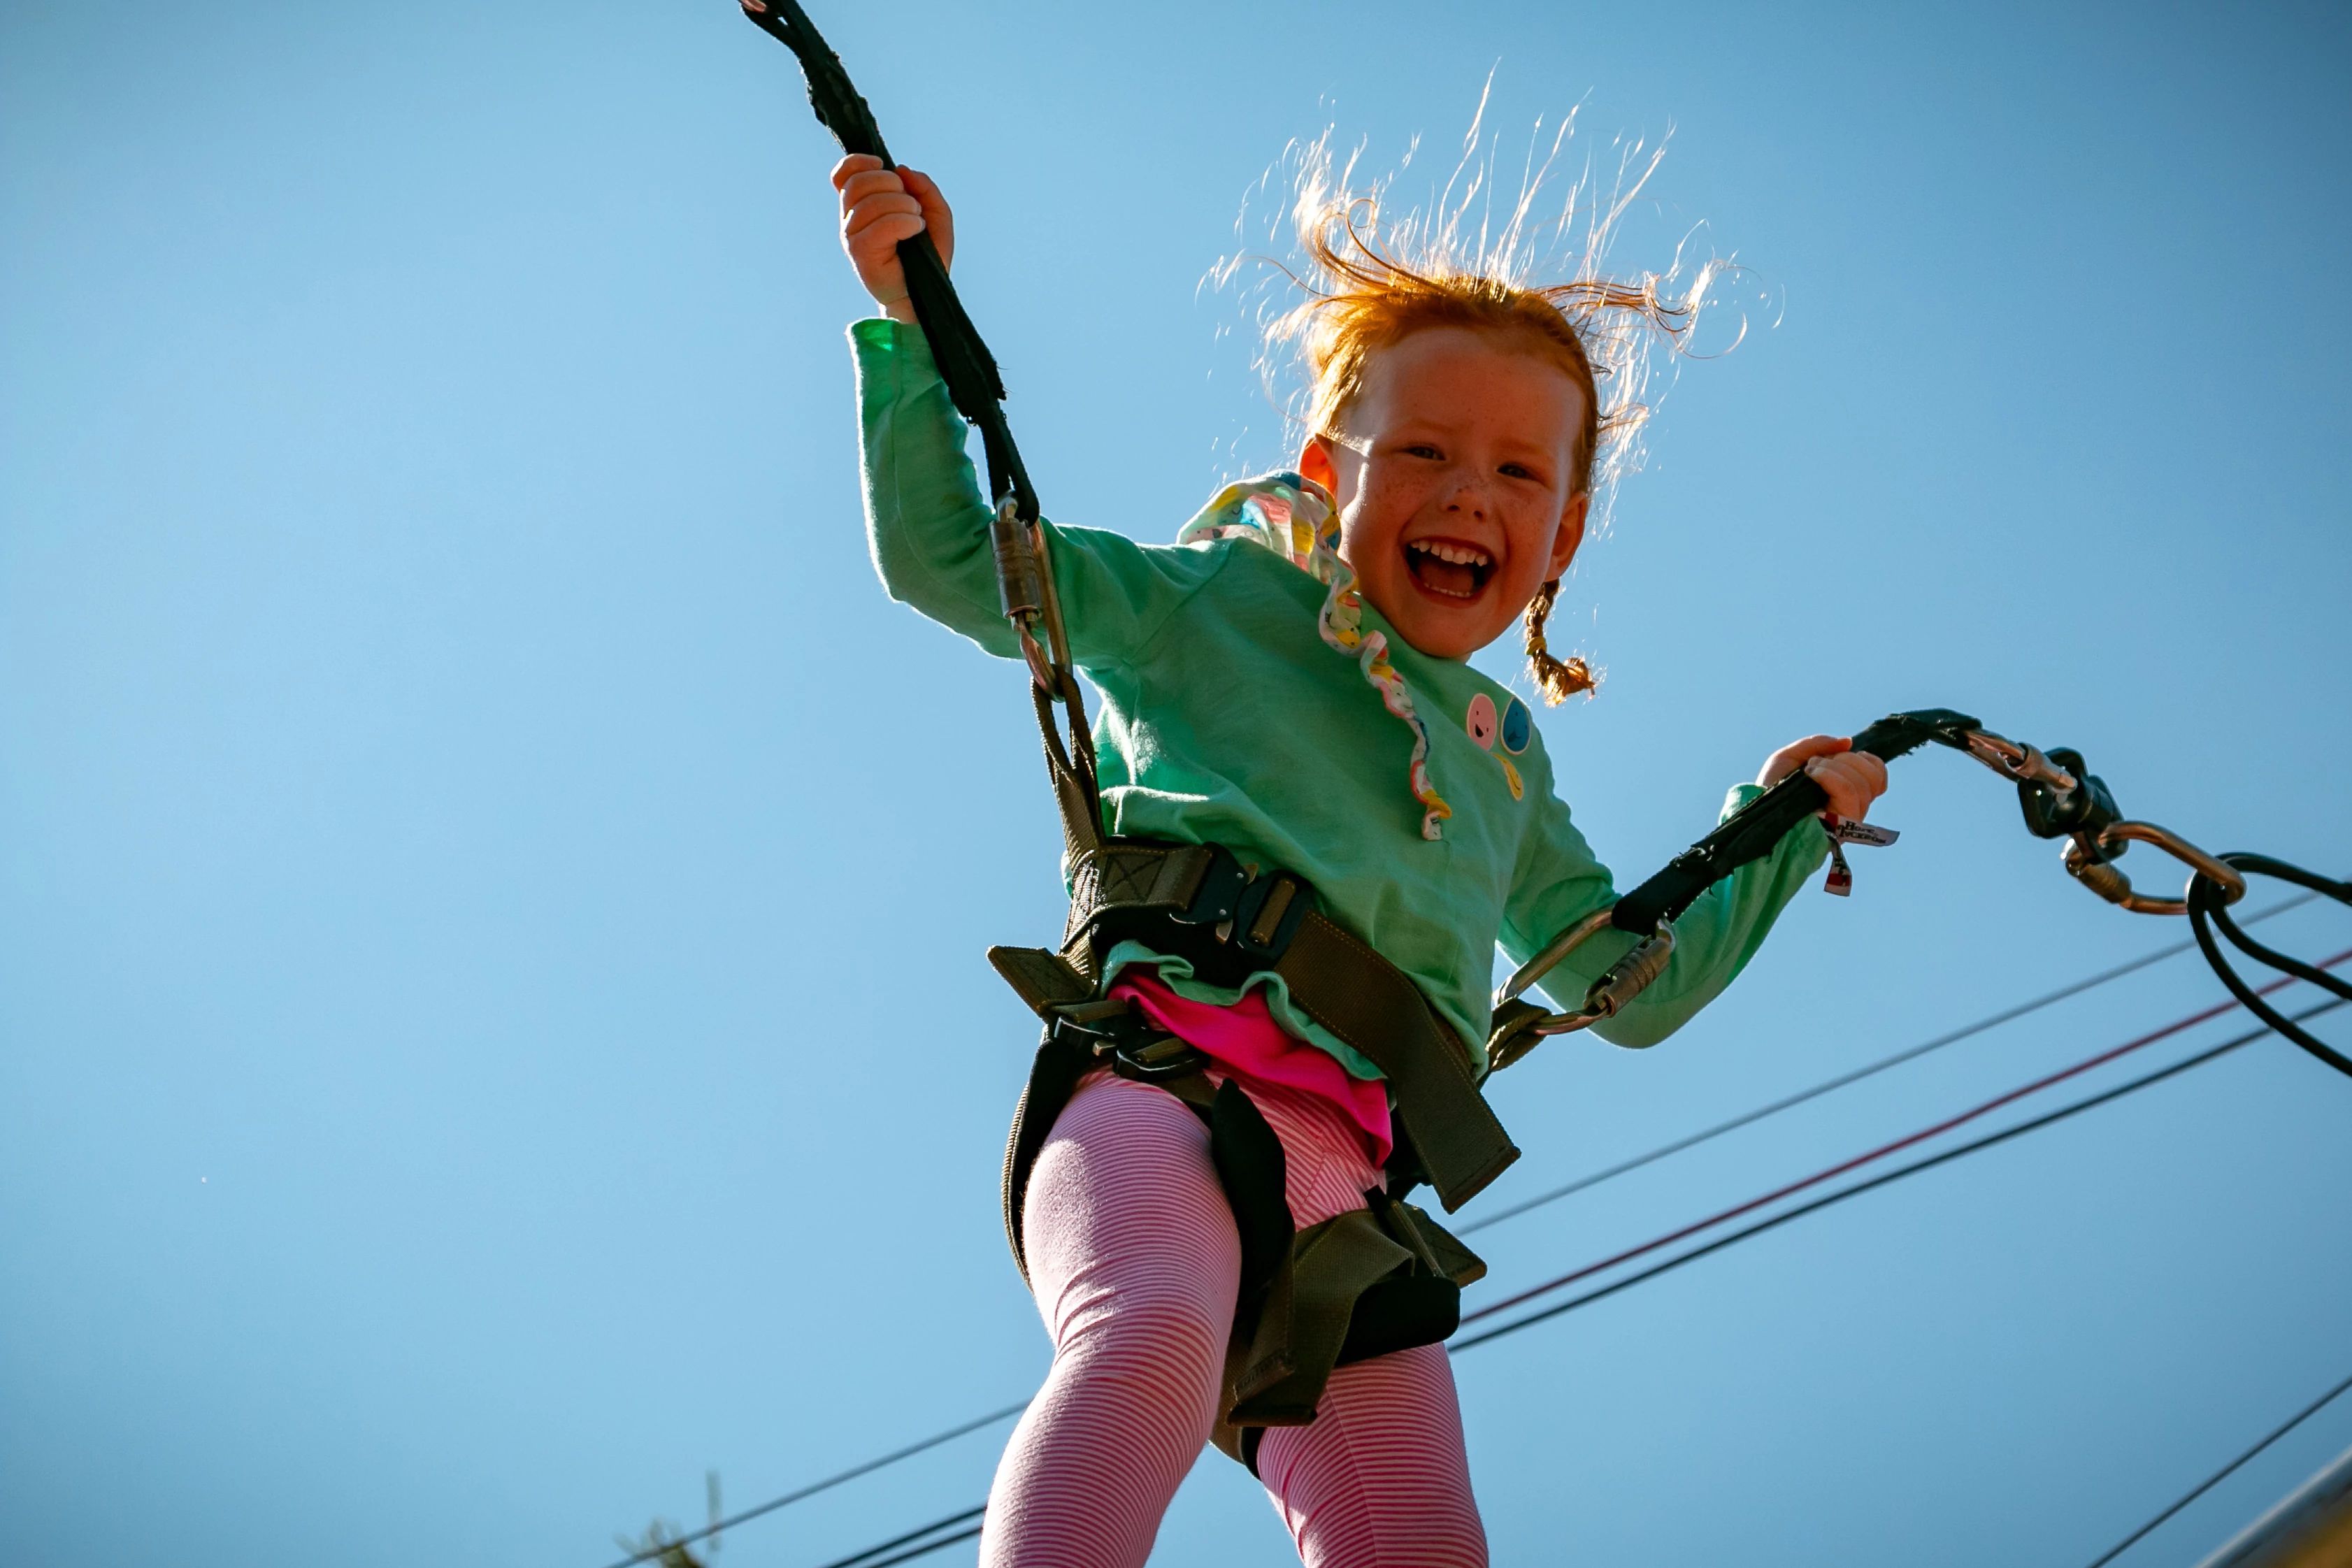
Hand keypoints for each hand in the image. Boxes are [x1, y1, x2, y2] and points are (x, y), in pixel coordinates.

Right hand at [831, 153, 953, 323]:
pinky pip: (880, 225)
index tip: (882, 166)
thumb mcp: (935, 215)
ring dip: (903, 205)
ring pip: (871, 202)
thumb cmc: (926, 257)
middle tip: (912, 204)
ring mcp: (852, 238)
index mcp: (861, 207)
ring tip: (918, 221)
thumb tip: (903, 170)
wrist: (924, 295)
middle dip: (891, 184)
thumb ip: (924, 189)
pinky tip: (916, 229)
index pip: (843, 175)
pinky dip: (904, 221)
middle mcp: (851, 220)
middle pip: (858, 183)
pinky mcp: (860, 254)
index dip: (858, 163)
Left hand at [1758, 734, 1888, 822]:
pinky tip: (1811, 777)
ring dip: (1832, 767)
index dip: (1867, 761)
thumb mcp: (1791, 757)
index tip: (1841, 756)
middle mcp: (1852, 807)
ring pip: (1861, 783)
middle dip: (1844, 760)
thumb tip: (1848, 742)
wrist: (1757, 814)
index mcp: (1847, 792)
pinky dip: (1830, 776)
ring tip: (1809, 772)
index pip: (1878, 777)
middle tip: (1815, 764)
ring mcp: (1848, 819)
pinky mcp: (1840, 827)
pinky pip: (1849, 792)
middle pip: (1872, 776)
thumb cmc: (1773, 790)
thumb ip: (1818, 744)